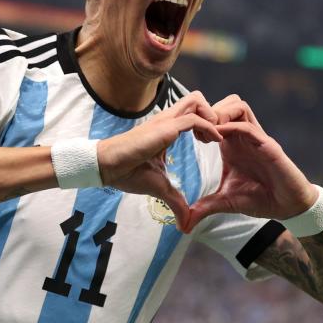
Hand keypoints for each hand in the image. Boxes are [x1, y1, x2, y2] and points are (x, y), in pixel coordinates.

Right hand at [98, 91, 221, 229]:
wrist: (108, 167)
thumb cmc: (128, 172)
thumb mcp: (160, 187)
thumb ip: (176, 201)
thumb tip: (185, 223)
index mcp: (166, 129)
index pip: (192, 112)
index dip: (207, 122)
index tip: (212, 142)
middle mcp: (167, 119)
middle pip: (197, 99)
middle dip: (213, 113)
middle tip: (215, 136)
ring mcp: (166, 120)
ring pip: (197, 100)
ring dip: (212, 116)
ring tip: (214, 137)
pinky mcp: (165, 127)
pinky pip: (194, 119)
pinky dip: (209, 127)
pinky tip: (213, 142)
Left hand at [186, 95, 317, 231]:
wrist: (287, 206)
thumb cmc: (260, 199)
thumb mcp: (226, 202)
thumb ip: (205, 207)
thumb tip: (185, 224)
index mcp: (232, 144)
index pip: (216, 116)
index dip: (199, 120)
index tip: (188, 135)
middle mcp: (244, 137)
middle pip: (226, 103)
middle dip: (208, 111)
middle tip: (197, 131)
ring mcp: (256, 138)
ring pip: (238, 105)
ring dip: (220, 113)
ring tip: (208, 133)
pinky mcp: (268, 146)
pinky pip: (248, 126)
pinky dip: (232, 127)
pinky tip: (219, 140)